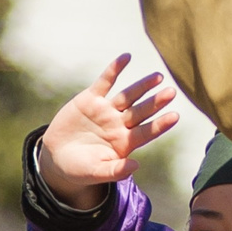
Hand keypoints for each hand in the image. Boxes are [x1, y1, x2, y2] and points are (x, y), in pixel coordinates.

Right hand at [39, 54, 176, 205]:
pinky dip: (114, 69)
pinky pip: (105, 82)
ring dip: (143, 86)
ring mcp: (106, 110)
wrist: (57, 156)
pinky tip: (126, 57)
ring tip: (158, 76)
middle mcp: (119, 124)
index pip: (146, 132)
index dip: (160, 124)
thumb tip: (136, 166)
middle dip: (155, 102)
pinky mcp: (90, 99)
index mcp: (124, 143)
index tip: (175, 116)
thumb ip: (115, 171)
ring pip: (128, 96)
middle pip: (141, 111)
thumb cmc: (80, 169)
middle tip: (171, 92)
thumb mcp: (95, 173)